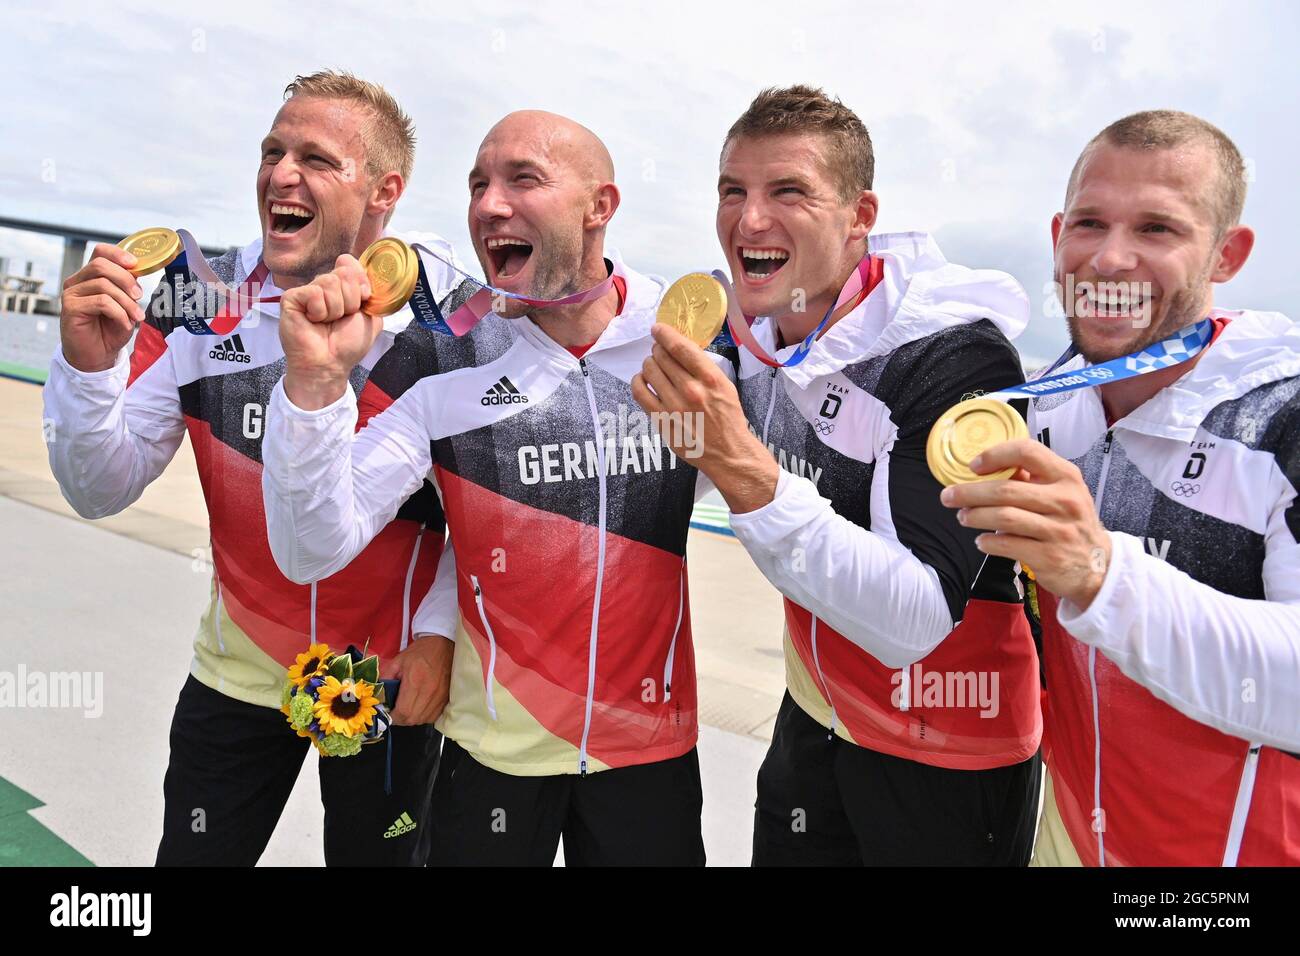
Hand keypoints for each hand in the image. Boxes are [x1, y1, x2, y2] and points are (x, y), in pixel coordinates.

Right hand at [59, 243, 145, 372]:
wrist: (98, 355)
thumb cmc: (111, 328)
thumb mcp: (125, 304)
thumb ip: (127, 286)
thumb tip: (138, 270)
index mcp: (90, 276)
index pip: (100, 252)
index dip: (118, 254)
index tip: (135, 264)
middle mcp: (77, 281)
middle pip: (101, 265)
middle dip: (125, 279)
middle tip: (139, 295)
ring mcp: (71, 294)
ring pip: (103, 285)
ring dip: (126, 302)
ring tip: (136, 316)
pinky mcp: (70, 308)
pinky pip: (101, 302)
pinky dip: (119, 313)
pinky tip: (124, 324)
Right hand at [279, 255, 380, 409]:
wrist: (329, 364)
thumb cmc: (347, 344)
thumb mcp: (371, 315)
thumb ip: (369, 289)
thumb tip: (352, 263)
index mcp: (342, 287)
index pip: (350, 263)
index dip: (361, 282)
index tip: (362, 301)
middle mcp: (324, 286)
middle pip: (344, 272)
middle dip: (351, 300)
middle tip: (342, 319)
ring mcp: (307, 291)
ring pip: (329, 282)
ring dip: (336, 309)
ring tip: (327, 322)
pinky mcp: (291, 298)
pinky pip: (314, 293)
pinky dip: (320, 311)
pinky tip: (313, 321)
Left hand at [385, 634, 453, 725]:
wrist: (442, 643)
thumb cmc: (419, 652)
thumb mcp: (397, 661)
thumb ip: (385, 678)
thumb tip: (378, 696)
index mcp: (415, 681)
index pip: (403, 712)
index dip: (393, 717)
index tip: (387, 713)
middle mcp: (429, 692)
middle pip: (412, 719)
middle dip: (400, 719)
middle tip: (395, 712)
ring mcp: (440, 696)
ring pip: (423, 720)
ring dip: (412, 719)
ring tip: (407, 709)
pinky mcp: (447, 698)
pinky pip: (433, 716)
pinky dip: (423, 716)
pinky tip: (419, 708)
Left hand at [631, 324, 777, 512]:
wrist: (727, 452)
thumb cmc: (728, 417)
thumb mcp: (724, 386)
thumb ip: (703, 367)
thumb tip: (679, 347)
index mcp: (711, 379)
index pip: (680, 347)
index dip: (665, 333)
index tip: (658, 329)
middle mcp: (691, 391)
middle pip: (662, 356)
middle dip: (658, 349)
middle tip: (660, 351)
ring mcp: (674, 406)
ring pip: (649, 370)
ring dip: (649, 363)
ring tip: (654, 367)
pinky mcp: (661, 421)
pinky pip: (639, 392)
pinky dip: (638, 381)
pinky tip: (643, 380)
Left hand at [939, 438, 1111, 609]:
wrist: (1099, 565)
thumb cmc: (1071, 522)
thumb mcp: (1062, 492)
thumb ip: (1032, 478)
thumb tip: (989, 468)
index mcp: (1066, 476)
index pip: (1027, 452)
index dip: (994, 456)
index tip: (972, 466)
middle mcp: (1065, 500)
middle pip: (1006, 489)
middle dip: (969, 492)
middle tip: (948, 496)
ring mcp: (1058, 530)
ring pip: (1004, 517)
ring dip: (975, 516)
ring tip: (963, 517)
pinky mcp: (1049, 557)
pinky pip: (1007, 545)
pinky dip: (987, 542)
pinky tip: (981, 540)